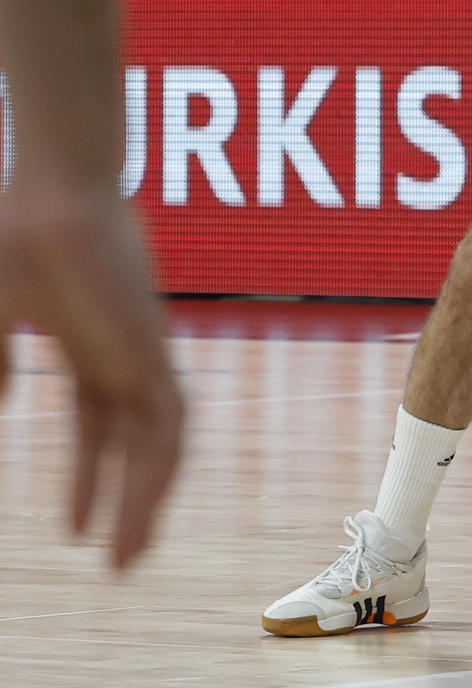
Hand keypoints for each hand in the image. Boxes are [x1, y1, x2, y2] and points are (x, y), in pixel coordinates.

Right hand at [0, 186, 183, 567]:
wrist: (53, 195)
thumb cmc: (13, 237)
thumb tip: (0, 405)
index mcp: (88, 342)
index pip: (96, 425)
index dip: (85, 476)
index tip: (71, 526)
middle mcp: (123, 352)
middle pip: (132, 443)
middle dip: (125, 500)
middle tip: (117, 559)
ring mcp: (143, 353)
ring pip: (160, 444)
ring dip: (147, 503)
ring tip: (127, 560)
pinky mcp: (155, 353)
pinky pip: (171, 426)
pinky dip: (159, 474)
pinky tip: (139, 515)